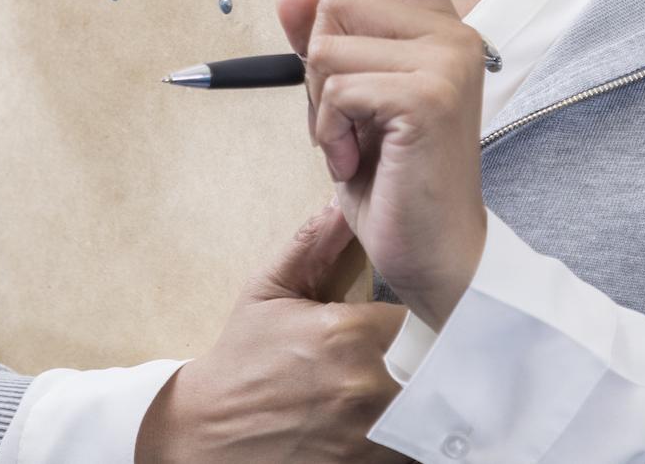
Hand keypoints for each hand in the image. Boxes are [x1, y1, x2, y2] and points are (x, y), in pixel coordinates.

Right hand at [135, 204, 408, 463]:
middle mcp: (366, 384)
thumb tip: (340, 204)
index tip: (417, 317)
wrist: (211, 434)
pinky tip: (388, 414)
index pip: (421, 316)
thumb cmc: (240, 361)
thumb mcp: (266, 292)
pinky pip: (412, 444)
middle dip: (428, 355)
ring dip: (422, 394)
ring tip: (402, 382)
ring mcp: (370, 433)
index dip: (424, 315)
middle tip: (415, 351)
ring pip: (429, 406)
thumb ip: (311, 244)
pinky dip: (408, 430)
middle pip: (434, 363)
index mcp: (346, 333)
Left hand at [277, 0, 489, 330]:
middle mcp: (453, 33)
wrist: (435, 258)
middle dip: (316, 69)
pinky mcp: (428, 93)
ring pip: (326, 45)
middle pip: (334, 2)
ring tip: (354, 148)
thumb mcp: (344, 106)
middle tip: (346, 128)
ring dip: (318, 107)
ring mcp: (446, 59)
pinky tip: (357, 163)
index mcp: (438, 30)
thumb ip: (323, 46)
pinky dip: (326, 131)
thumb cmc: (394, 184)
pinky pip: (335, 86)